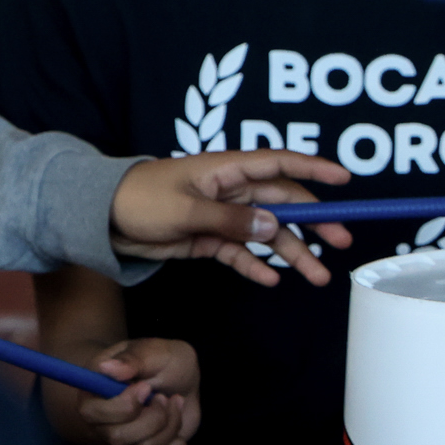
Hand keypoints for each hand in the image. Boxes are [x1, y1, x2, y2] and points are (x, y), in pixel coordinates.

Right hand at [77, 338, 200, 444]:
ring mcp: (117, 443)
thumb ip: (133, 358)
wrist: (181, 380)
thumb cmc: (164, 361)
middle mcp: (100, 423)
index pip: (92, 414)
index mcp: (94, 393)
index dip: (123, 406)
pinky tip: (178, 429)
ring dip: (169, 426)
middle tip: (165, 397)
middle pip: (118, 438)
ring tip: (175, 405)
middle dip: (153, 417)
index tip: (145, 388)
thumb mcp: (155, 351)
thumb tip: (105, 368)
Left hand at [111, 151, 354, 286]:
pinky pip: (242, 252)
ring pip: (268, 234)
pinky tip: (272, 280)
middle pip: (284, 204)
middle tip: (341, 242)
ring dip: (293, 253)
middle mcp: (233, 191)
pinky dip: (257, 265)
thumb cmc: (139, 200)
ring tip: (317, 276)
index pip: (280, 164)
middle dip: (315, 223)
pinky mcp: (210, 238)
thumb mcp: (184, 211)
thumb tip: (271, 227)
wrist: (100, 219)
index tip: (345, 179)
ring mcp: (223, 216)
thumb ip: (230, 220)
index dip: (314, 168)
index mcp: (228, 170)